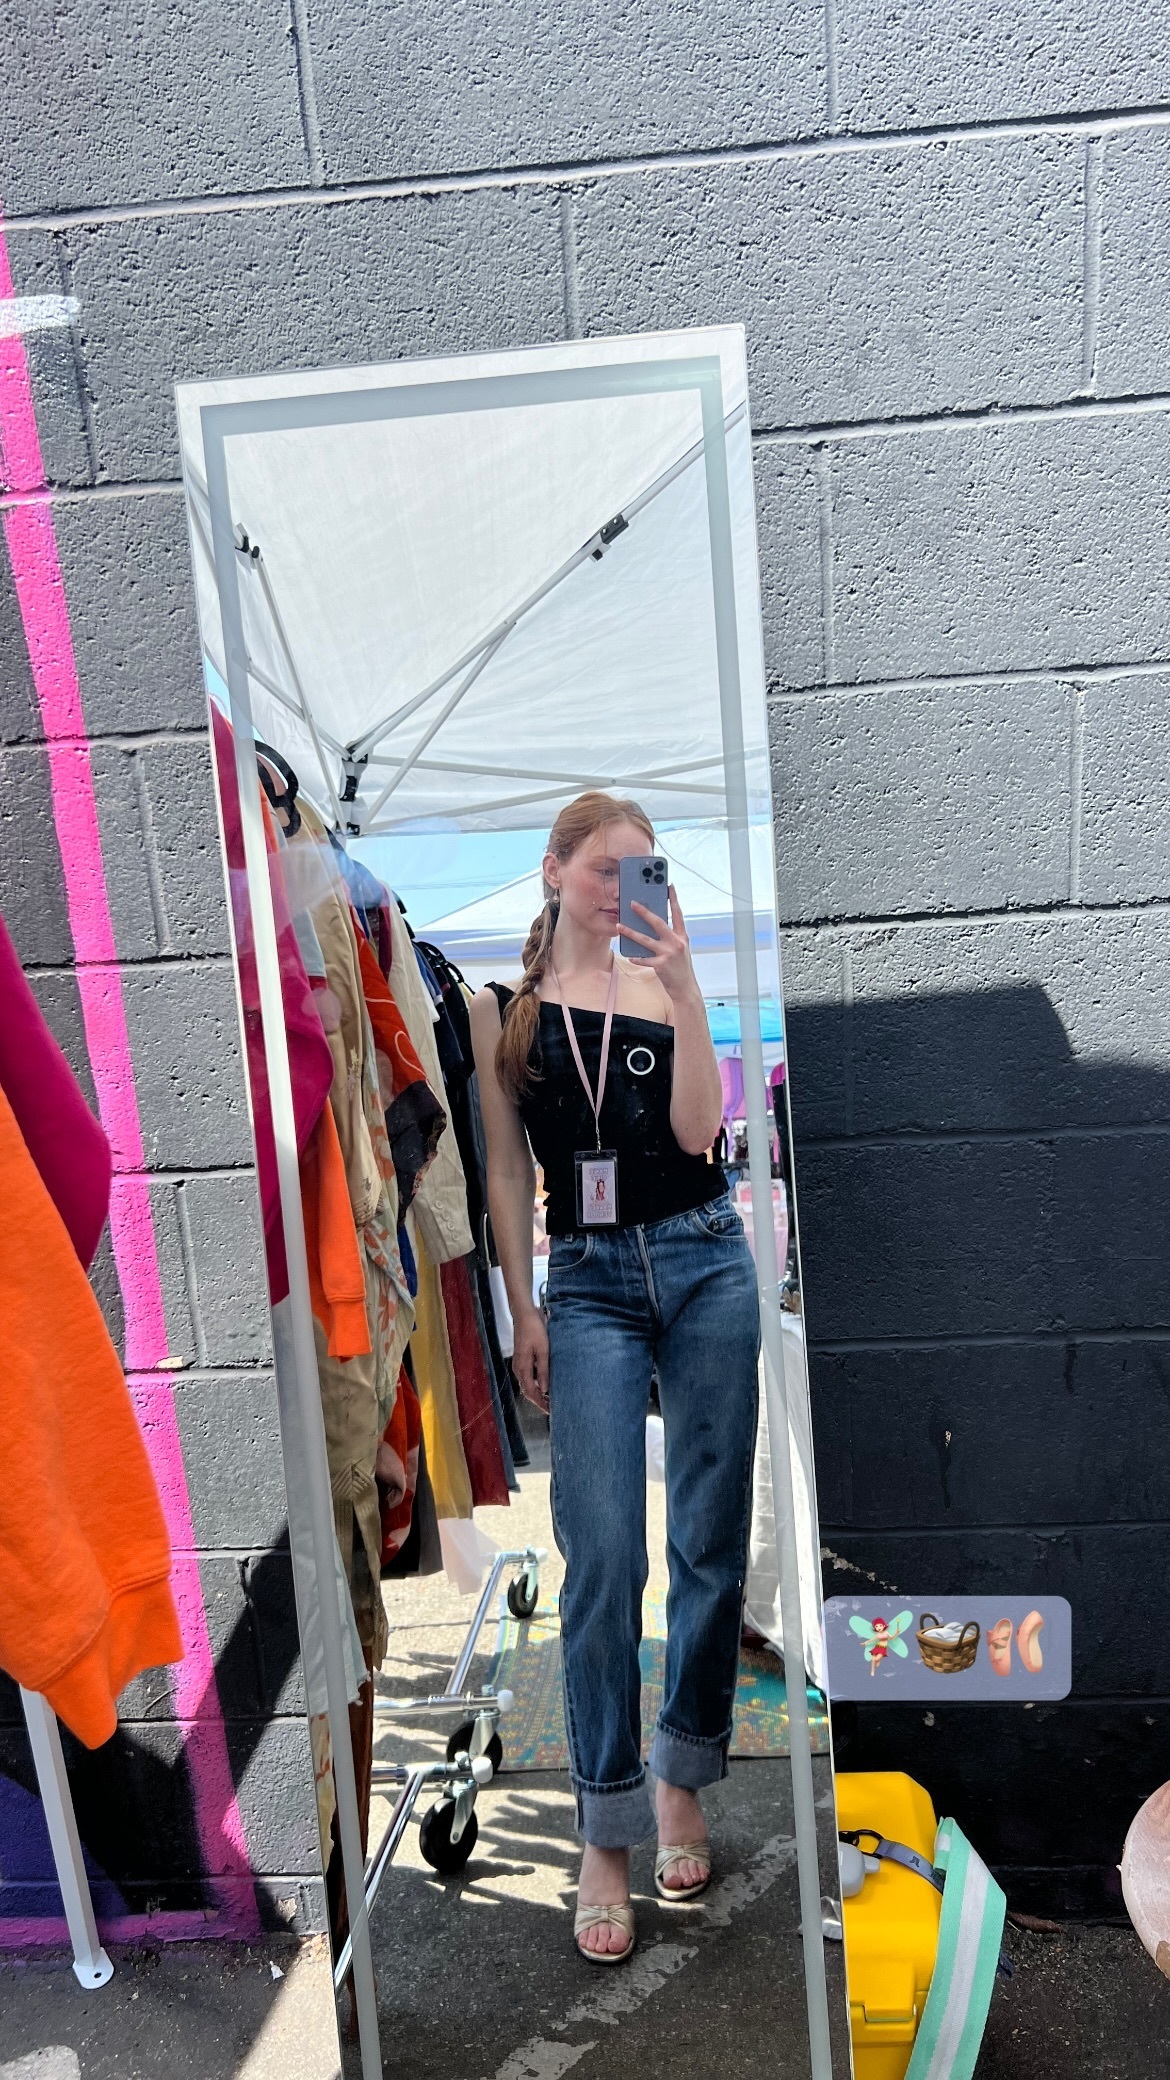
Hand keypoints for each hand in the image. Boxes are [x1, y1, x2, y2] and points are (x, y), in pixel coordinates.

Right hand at [511, 1305, 549, 1414]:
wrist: (524, 1314)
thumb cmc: (534, 1330)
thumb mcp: (543, 1350)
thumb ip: (543, 1371)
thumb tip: (545, 1389)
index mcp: (522, 1367)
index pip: (531, 1392)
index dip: (540, 1403)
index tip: (550, 1411)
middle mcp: (518, 1368)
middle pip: (527, 1391)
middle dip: (538, 1401)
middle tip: (552, 1408)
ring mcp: (518, 1363)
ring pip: (526, 1384)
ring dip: (536, 1393)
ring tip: (549, 1399)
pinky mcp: (521, 1358)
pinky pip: (527, 1377)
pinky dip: (534, 1384)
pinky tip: (544, 1384)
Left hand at [623, 885, 698, 999]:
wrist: (685, 988)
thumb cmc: (680, 967)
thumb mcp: (679, 949)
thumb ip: (669, 937)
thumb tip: (651, 925)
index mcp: (682, 936)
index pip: (677, 913)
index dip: (673, 899)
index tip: (669, 885)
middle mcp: (676, 942)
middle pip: (658, 923)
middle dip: (644, 912)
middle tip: (632, 903)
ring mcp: (668, 954)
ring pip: (645, 940)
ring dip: (630, 932)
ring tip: (619, 926)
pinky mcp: (661, 965)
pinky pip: (644, 959)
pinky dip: (636, 957)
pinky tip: (629, 955)